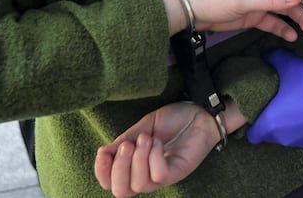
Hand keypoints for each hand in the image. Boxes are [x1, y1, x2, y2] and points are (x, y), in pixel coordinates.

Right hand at [94, 102, 219, 196]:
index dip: (102, 173)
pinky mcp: (178, 172)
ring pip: (139, 186)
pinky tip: (158, 142)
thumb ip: (125, 141)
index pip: (110, 184)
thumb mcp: (143, 128)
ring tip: (147, 138)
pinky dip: (154, 157)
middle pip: (121, 192)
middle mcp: (147, 176)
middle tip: (127, 145)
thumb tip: (102, 153)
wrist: (200, 112)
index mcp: (135, 166)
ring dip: (139, 159)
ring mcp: (163, 176)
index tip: (103, 152)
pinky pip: (159, 176)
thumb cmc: (173, 120)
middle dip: (119, 168)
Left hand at [247, 49, 302, 147]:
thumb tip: (265, 54)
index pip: (252, 133)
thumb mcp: (290, 66)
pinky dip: (302, 124)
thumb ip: (273, 59)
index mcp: (270, 124)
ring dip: (287, 120)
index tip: (257, 106)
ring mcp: (299, 142)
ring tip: (293, 101)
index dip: (252, 119)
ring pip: (285, 133)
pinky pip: (302, 133)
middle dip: (271, 117)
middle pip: (268, 131)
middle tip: (276, 99)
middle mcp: (282, 138)